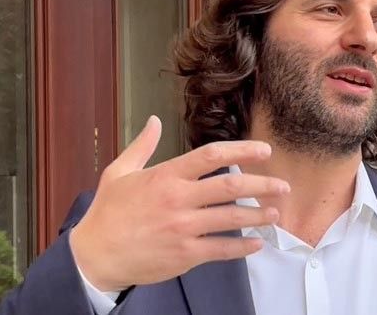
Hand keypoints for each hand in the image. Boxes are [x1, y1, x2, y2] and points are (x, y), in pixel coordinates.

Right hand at [69, 116, 288, 291]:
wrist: (93, 256)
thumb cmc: (107, 214)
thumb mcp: (119, 172)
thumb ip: (142, 145)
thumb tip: (154, 121)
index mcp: (166, 176)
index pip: (212, 155)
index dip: (243, 150)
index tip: (265, 150)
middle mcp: (178, 199)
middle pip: (231, 186)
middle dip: (263, 184)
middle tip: (283, 186)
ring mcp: (183, 228)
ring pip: (232, 218)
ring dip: (259, 215)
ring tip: (275, 213)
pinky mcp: (185, 255)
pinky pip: (222, 249)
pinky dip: (243, 246)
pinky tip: (257, 242)